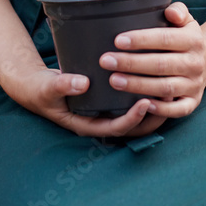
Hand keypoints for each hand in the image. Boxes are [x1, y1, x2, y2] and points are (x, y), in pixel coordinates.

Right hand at [6, 65, 161, 137]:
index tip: (146, 102)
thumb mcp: (47, 88)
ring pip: (135, 115)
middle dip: (152, 114)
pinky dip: (141, 92)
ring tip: (170, 88)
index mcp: (87, 124)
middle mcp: (99, 120)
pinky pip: (128, 101)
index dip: (133, 118)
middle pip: (133, 126)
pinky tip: (153, 77)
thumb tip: (83, 82)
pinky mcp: (106, 99)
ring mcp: (104, 111)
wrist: (35, 87)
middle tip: (169, 96)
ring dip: (152, 105)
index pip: (117, 127)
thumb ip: (62, 84)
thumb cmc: (41, 90)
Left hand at [98, 1, 205, 122]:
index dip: (142, 40)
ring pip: (165, 88)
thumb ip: (178, 11)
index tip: (118, 40)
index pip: (165, 39)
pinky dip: (160, 109)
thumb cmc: (185, 35)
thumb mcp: (186, 19)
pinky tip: (141, 104)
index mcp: (193, 40)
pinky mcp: (192, 102)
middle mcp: (195, 63)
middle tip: (106, 61)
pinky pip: (177, 110)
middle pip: (161, 65)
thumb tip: (171, 12)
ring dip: (138, 85)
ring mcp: (194, 84)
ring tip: (113, 80)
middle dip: (131, 63)